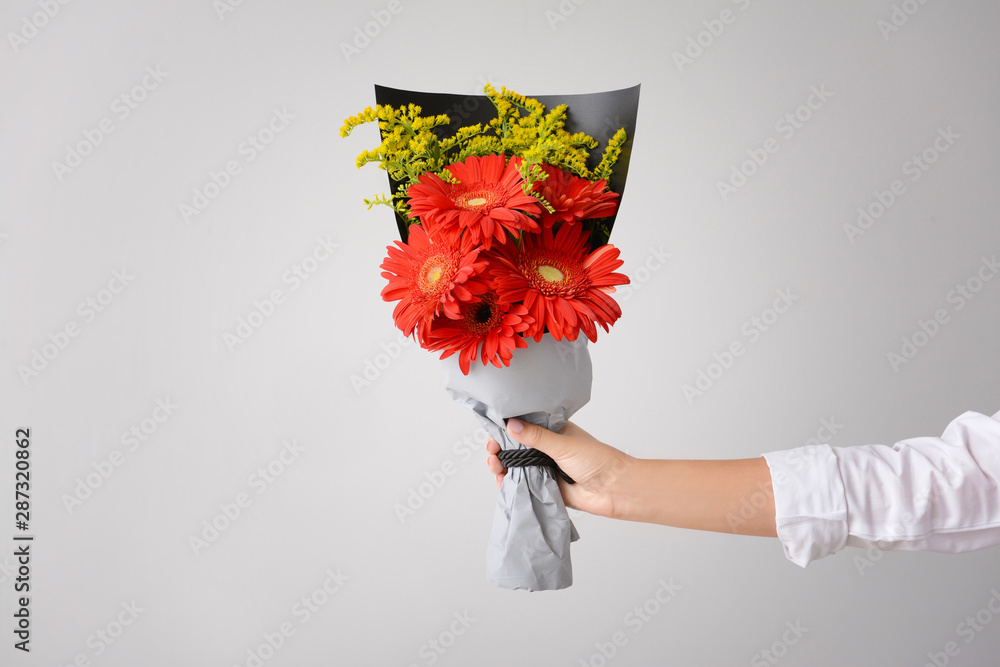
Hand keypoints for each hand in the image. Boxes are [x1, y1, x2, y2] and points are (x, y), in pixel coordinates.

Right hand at [485, 419, 635, 518]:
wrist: (614, 490)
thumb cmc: (597, 460)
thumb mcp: (563, 444)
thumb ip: (536, 437)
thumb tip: (511, 425)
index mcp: (553, 431)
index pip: (524, 426)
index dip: (506, 429)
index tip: (493, 433)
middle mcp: (547, 449)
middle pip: (516, 447)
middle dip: (500, 449)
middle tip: (492, 453)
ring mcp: (545, 468)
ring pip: (517, 466)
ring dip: (502, 466)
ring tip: (494, 466)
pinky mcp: (546, 487)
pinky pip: (523, 484)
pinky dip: (510, 483)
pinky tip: (502, 482)